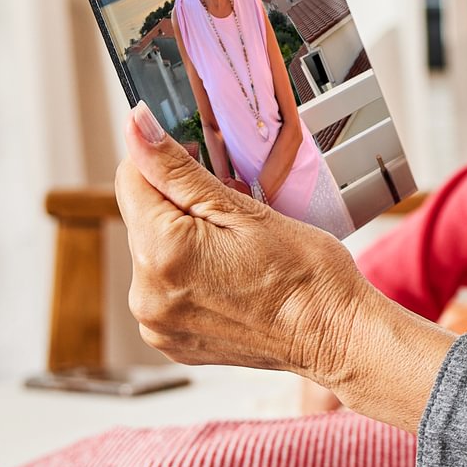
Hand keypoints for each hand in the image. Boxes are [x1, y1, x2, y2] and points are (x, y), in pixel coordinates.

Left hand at [116, 104, 450, 427]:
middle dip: (181, 207)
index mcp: (161, 253)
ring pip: (154, 253)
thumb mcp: (245, 209)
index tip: (203, 165)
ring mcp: (157, 324)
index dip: (167, 163)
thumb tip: (136, 126)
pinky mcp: (171, 340)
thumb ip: (178, 170)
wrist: (335, 336)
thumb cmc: (307, 276)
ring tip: (236, 252)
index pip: (131, 179)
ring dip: (184, 241)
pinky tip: (229, 278)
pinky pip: (165, 289)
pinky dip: (189, 276)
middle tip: (235, 215)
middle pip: (143, 219)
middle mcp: (147, 296)